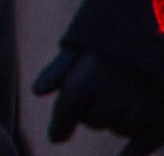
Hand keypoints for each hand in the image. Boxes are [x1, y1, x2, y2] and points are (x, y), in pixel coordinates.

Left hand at [36, 48, 163, 153]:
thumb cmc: (122, 35)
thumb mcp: (87, 43)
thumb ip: (61, 67)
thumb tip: (37, 91)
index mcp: (89, 77)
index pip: (67, 112)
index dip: (60, 124)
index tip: (56, 135)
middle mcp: (114, 99)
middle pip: (92, 121)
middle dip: (94, 110)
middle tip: (110, 86)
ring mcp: (142, 112)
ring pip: (118, 130)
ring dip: (118, 119)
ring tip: (131, 91)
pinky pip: (139, 148)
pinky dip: (130, 153)